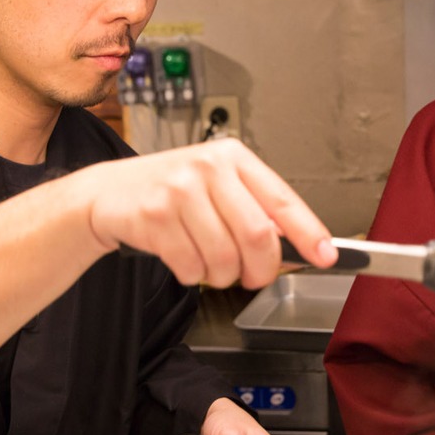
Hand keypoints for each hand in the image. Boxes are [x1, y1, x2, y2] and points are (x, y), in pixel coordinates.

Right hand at [85, 139, 335, 289]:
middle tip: (254, 277)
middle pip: (257, 235)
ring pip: (224, 257)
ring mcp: (179, 188)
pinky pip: (191, 266)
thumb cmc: (170, 192)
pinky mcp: (154, 214)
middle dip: (260, 268)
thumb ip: (256, 211)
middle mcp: (208, 167)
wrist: (108, 194)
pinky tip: (182, 256)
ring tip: (210, 264)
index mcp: (232, 157)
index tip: (326, 256)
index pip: (282, 200)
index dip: (308, 233)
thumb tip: (299, 248)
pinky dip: (192, 275)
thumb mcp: (216, 188)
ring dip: (222, 276)